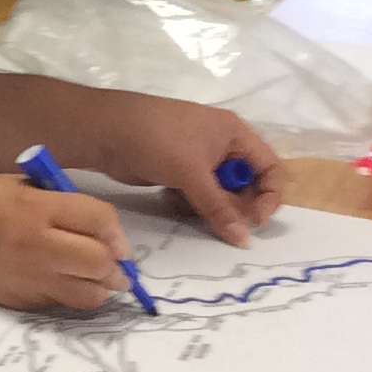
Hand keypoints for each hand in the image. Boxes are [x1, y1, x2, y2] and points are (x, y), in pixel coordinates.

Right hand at [0, 172, 130, 310]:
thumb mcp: (22, 187)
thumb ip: (62, 203)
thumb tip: (106, 231)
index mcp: (35, 208)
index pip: (97, 219)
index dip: (115, 230)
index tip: (114, 237)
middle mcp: (36, 244)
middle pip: (99, 261)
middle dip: (114, 262)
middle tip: (114, 261)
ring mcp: (31, 277)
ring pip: (91, 292)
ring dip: (102, 284)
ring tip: (97, 276)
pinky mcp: (25, 301)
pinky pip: (67, 303)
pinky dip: (76, 294)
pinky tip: (68, 282)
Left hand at [83, 95, 282, 242]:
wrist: (101, 131)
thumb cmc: (154, 139)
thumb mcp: (191, 173)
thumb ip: (220, 208)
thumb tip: (245, 241)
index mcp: (233, 133)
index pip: (270, 167)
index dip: (269, 195)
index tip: (256, 220)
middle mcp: (220, 144)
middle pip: (245, 186)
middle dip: (233, 205)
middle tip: (214, 216)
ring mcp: (197, 159)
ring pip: (220, 196)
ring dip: (208, 207)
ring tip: (186, 203)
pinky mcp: (178, 172)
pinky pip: (198, 197)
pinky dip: (189, 204)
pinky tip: (170, 198)